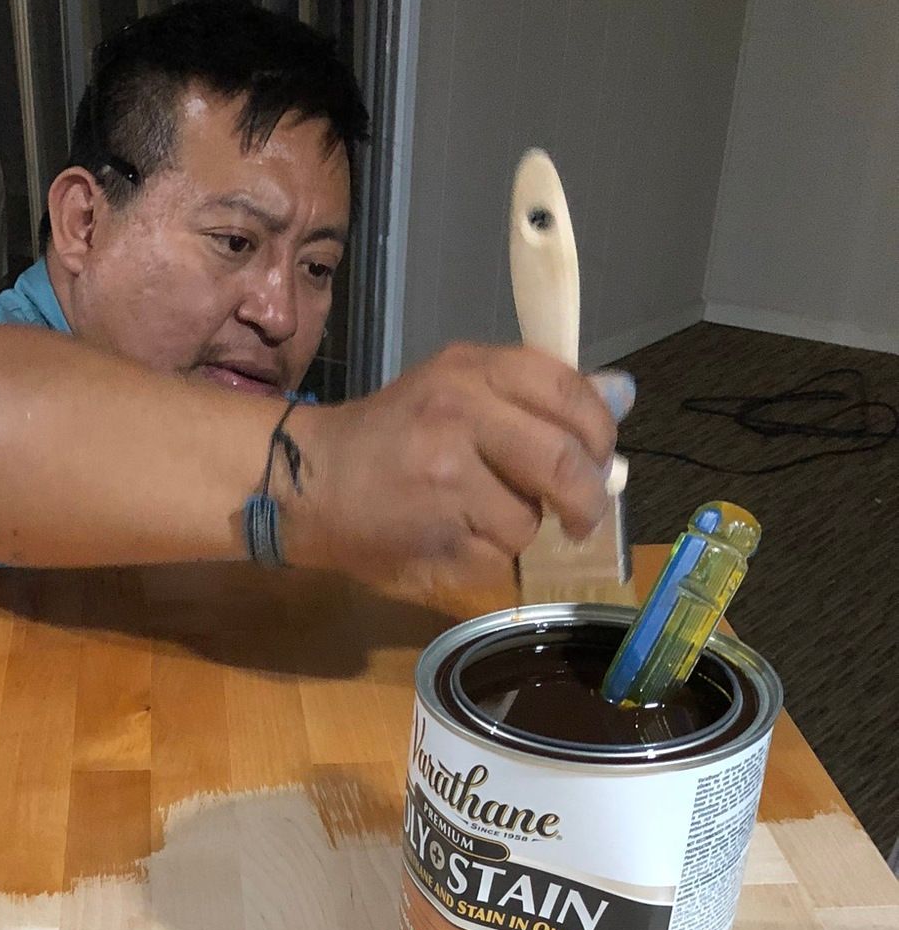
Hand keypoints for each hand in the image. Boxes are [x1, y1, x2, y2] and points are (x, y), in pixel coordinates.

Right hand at [289, 343, 626, 592]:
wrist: (307, 480)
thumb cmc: (388, 436)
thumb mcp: (456, 387)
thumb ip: (533, 394)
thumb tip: (621, 397)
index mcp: (470, 370)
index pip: (568, 391)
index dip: (598, 432)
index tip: (600, 458)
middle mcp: (459, 414)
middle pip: (563, 463)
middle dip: (587, 499)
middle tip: (584, 518)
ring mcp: (446, 478)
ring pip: (528, 521)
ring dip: (518, 530)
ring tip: (479, 519)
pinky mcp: (434, 534)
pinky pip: (494, 559)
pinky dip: (486, 559)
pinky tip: (453, 540)